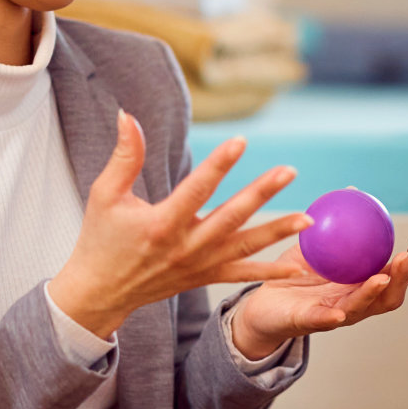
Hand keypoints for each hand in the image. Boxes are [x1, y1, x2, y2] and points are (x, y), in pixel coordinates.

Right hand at [50, 112, 314, 337]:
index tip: (241, 141)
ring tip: (308, 220)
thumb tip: (127, 115)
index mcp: (160, 224)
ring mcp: (198, 266)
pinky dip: (270, 271)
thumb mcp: (104, 195)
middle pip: (230, 217)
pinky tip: (298, 266)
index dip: (219, 164)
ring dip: (277, 232)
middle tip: (288, 171)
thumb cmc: (100, 240)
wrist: (99, 293)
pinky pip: (242, 274)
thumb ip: (124, 156)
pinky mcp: (204, 278)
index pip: (196, 189)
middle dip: (262, 194)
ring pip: (244, 247)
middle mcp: (185, 247)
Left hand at [230, 232, 407, 358]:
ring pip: (362, 307)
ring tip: (382, 277)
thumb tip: (353, 192)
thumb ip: (336, 223)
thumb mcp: (317, 243)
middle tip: (405, 255)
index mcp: (362, 284)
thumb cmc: (294, 274)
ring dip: (374, 293)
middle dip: (403, 277)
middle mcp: (356, 302)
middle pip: (391, 294)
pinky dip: (332, 318)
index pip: (396, 272)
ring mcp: (335, 316)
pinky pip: (321, 321)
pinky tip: (339, 312)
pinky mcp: (307, 324)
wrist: (260, 304)